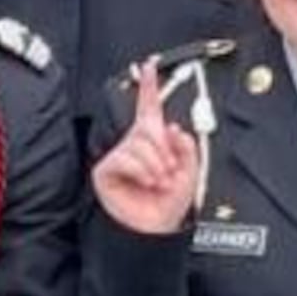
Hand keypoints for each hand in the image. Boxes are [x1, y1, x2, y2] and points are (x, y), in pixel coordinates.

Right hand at [91, 59, 198, 235]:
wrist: (153, 230)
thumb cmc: (168, 205)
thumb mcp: (189, 172)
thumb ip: (185, 146)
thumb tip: (171, 127)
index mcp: (155, 143)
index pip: (150, 109)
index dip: (149, 86)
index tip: (149, 66)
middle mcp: (135, 146)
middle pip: (149, 126)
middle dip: (165, 149)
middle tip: (169, 171)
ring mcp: (120, 157)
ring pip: (140, 143)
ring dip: (157, 165)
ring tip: (159, 182)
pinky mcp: (107, 169)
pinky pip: (127, 157)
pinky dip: (143, 171)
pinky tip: (147, 183)